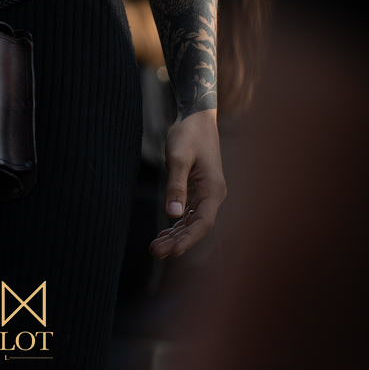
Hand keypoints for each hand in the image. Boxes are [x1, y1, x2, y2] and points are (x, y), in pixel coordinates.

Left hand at [150, 108, 225, 259]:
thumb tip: (173, 215)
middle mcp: (213, 195)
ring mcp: (207, 193)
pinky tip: (164, 233)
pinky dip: (177, 223)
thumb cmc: (189, 134)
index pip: (203, 222)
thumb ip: (175, 185)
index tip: (172, 251)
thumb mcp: (179, 157)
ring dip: (175, 235)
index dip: (188, 239)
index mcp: (213, 189)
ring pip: (192, 221)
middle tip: (155, 252)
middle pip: (196, 226)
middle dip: (177, 241)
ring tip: (155, 248)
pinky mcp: (198, 189)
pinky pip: (189, 212)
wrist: (196, 117)